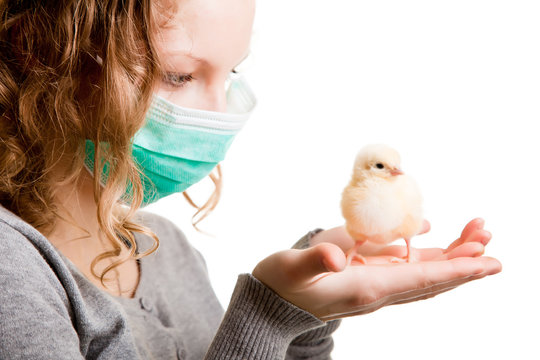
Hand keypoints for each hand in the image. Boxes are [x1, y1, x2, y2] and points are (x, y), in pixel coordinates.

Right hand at [252, 218, 500, 320]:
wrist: (272, 303)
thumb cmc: (281, 283)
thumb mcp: (292, 268)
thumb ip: (315, 260)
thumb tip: (338, 256)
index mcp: (365, 288)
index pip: (421, 280)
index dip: (457, 270)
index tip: (488, 262)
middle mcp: (378, 291)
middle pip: (432, 279)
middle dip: (464, 260)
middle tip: (488, 237)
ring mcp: (376, 288)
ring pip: (425, 277)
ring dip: (453, 259)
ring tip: (476, 237)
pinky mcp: (369, 281)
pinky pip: (409, 273)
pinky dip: (431, 260)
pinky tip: (441, 244)